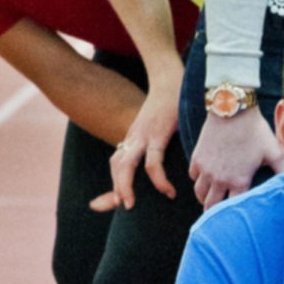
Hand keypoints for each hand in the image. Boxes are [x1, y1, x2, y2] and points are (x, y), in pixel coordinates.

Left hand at [92, 74, 180, 209]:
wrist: (173, 77)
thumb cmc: (173, 102)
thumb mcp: (163, 124)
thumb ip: (161, 143)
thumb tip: (173, 160)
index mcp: (135, 136)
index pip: (118, 162)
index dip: (114, 184)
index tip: (110, 204)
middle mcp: (135, 137)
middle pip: (116, 164)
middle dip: (115, 188)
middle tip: (123, 206)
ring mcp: (144, 135)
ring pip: (125, 165)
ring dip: (124, 186)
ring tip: (131, 204)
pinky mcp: (158, 132)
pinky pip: (153, 161)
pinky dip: (158, 179)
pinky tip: (168, 191)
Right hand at [190, 107, 283, 207]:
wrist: (233, 110)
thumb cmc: (255, 131)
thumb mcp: (274, 152)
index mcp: (239, 181)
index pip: (232, 209)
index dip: (234, 215)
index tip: (237, 218)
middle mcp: (219, 179)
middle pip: (210, 206)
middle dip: (215, 212)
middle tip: (219, 215)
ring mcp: (206, 169)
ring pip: (199, 193)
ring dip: (205, 197)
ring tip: (210, 198)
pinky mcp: (197, 158)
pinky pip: (193, 176)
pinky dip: (198, 179)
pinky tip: (206, 177)